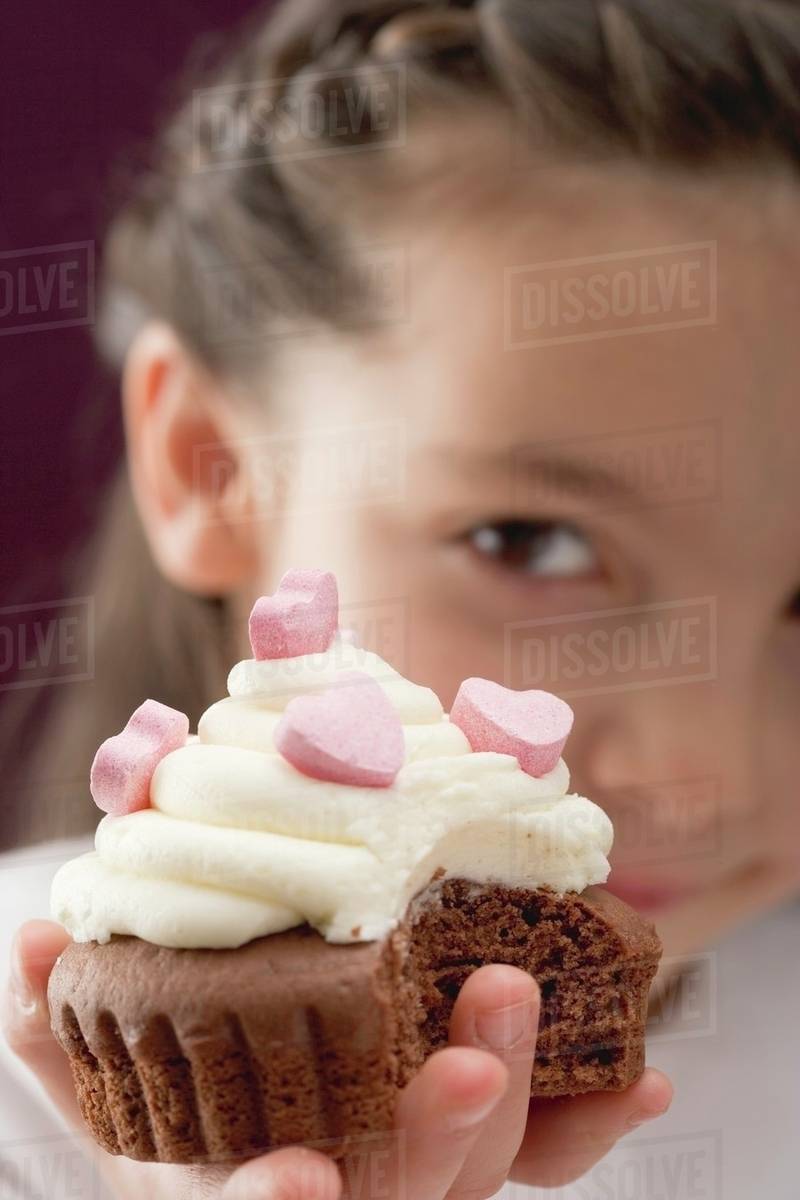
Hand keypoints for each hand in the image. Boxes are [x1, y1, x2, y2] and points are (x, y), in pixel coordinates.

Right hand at [4, 921, 671, 1198]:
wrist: (283, 1178)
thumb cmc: (198, 1143)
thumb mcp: (126, 1105)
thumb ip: (73, 1040)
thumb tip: (29, 942)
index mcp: (259, 1195)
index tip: (297, 1174)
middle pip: (418, 1197)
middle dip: (446, 1130)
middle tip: (471, 1047)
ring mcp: (427, 1191)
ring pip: (490, 1172)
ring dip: (528, 1093)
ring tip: (522, 992)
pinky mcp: (483, 1162)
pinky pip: (552, 1161)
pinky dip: (592, 1124)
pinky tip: (645, 1082)